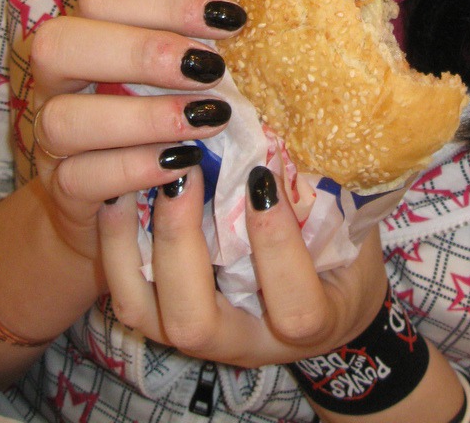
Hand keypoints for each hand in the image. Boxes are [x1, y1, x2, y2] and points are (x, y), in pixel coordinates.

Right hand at [28, 0, 240, 264]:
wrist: (113, 211)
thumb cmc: (154, 125)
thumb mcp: (171, 81)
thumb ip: (192, 47)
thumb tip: (239, 19)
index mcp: (84, 37)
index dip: (165, 0)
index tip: (230, 18)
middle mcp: (55, 83)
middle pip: (60, 44)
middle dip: (142, 51)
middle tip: (210, 67)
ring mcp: (48, 140)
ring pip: (64, 119)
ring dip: (143, 116)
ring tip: (208, 119)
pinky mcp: (60, 193)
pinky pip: (79, 179)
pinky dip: (135, 168)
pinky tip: (184, 161)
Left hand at [99, 163, 388, 365]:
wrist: (327, 310)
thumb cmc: (345, 258)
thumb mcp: (353, 230)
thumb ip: (330, 196)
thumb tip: (294, 127)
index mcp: (308, 323)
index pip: (294, 308)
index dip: (278, 246)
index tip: (264, 176)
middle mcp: (244, 343)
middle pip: (195, 320)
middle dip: (184, 240)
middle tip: (187, 169)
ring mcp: (198, 337)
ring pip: (147, 311)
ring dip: (135, 241)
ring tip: (141, 175)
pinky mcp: (165, 319)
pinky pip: (127, 293)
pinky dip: (115, 245)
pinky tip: (118, 192)